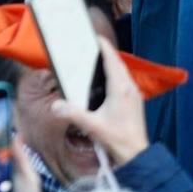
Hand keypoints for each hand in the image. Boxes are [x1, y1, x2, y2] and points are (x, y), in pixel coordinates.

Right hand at [52, 35, 148, 165]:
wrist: (137, 154)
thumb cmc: (117, 139)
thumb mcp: (92, 126)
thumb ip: (73, 114)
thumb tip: (55, 106)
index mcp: (120, 88)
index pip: (112, 59)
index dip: (103, 46)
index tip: (94, 36)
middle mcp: (129, 87)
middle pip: (117, 63)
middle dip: (105, 53)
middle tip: (91, 47)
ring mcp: (134, 94)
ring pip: (123, 71)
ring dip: (111, 64)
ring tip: (97, 62)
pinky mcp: (135, 101)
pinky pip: (125, 81)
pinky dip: (115, 75)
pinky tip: (106, 82)